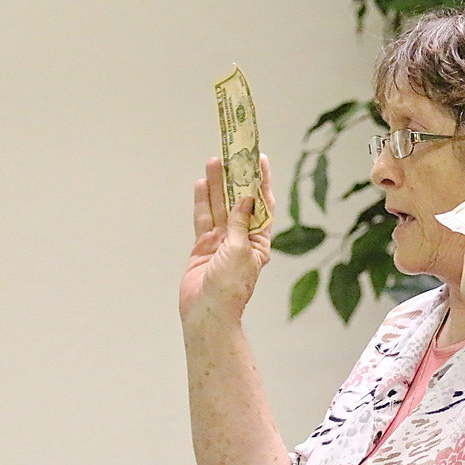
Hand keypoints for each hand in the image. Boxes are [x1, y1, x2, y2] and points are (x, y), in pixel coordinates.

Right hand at [179, 154, 274, 324]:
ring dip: (217, 185)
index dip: (262, 183)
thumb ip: (241, 223)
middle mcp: (242, 239)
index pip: (263, 206)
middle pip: (239, 202)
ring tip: (214, 162)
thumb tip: (246, 199)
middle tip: (233, 154)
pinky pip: (203, 218)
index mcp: (259, 242)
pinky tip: (201, 184)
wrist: (208, 310)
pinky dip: (202, 201)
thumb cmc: (231, 286)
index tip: (260, 160)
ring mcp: (221, 241)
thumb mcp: (241, 250)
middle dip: (236, 179)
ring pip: (219, 206)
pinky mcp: (204, 245)